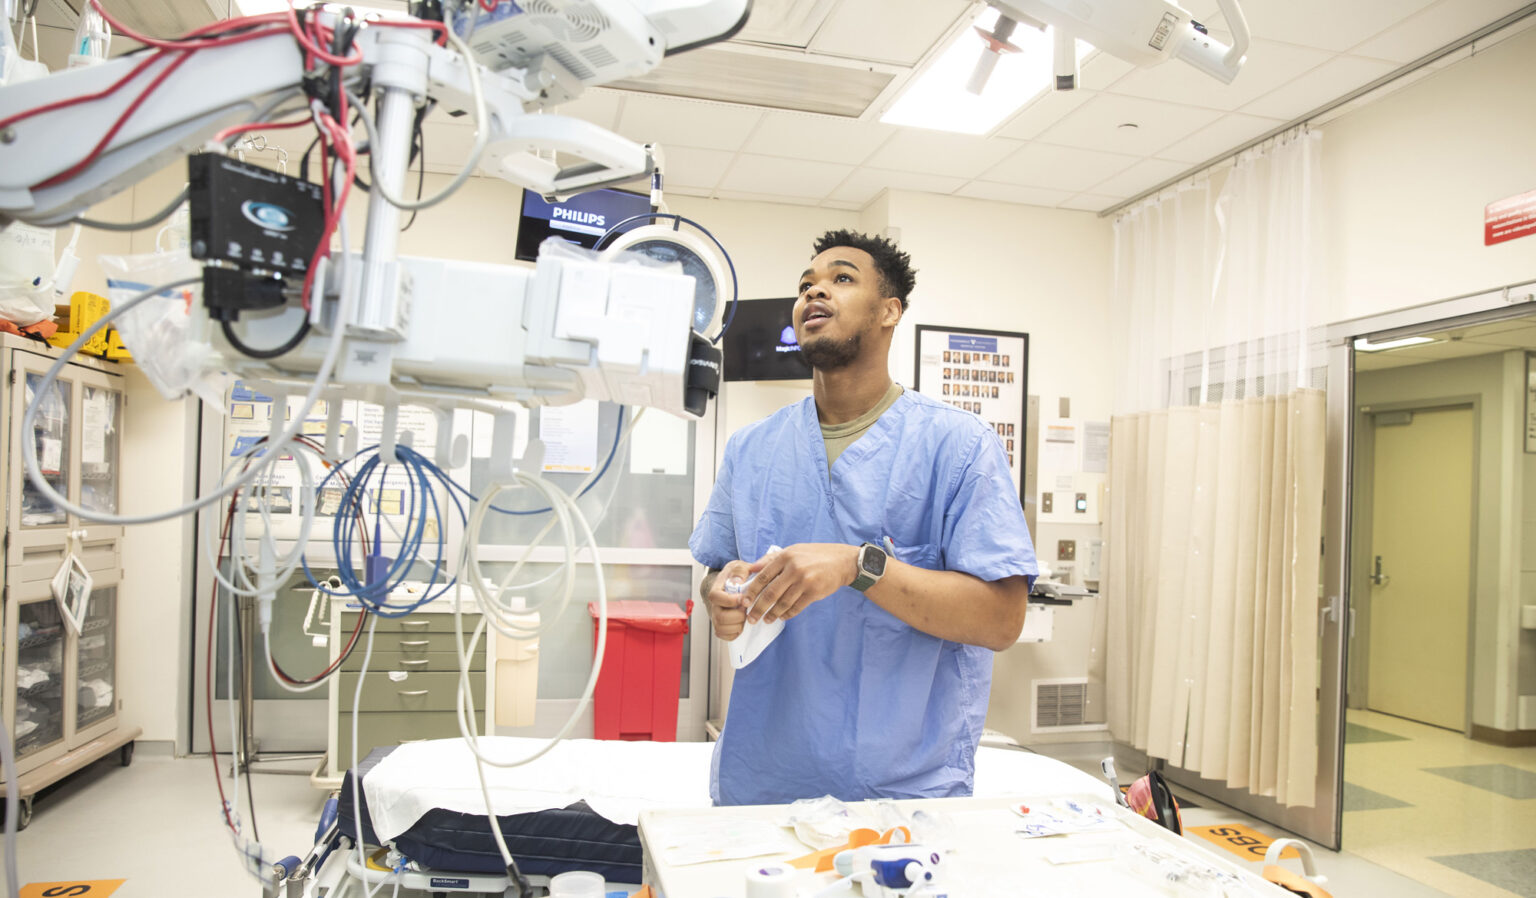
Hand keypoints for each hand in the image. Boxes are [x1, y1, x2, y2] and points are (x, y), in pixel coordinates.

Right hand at [704, 560, 753, 640]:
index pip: (715, 597)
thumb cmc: (736, 576)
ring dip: (738, 624)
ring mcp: (716, 617)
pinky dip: (736, 633)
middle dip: (738, 615)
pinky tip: (741, 623)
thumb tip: (737, 581)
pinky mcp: (722, 626)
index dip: (729, 600)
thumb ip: (740, 571)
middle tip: (746, 608)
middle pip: (720, 617)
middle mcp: (714, 605)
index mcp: (716, 589)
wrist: (731, 584)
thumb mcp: (739, 567)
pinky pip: (726, 636)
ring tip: (744, 615)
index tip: (742, 598)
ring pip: (723, 628)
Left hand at [741, 543, 858, 624]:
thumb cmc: (814, 555)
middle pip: (770, 593)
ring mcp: (805, 582)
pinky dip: (787, 614)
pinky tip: (781, 616)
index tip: (744, 602)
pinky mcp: (814, 593)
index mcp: (786, 557)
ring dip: (772, 614)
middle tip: (751, 618)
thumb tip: (752, 568)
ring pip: (783, 603)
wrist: (842, 561)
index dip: (751, 591)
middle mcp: (794, 569)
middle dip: (758, 608)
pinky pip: (796, 607)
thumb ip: (771, 559)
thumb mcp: (793, 550)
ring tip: (766, 619)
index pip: (763, 577)